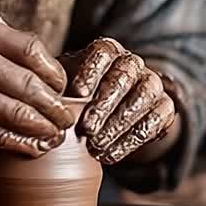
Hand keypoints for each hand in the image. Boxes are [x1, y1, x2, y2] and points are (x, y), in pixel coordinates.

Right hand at [0, 15, 72, 156]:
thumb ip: (10, 47)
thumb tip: (57, 76)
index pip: (32, 51)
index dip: (55, 73)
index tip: (62, 87)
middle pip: (29, 85)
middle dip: (55, 106)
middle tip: (66, 118)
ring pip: (17, 114)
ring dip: (43, 128)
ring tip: (55, 134)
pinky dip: (21, 143)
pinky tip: (34, 146)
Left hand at [63, 38, 176, 163]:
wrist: (111, 116)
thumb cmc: (78, 100)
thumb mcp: (64, 89)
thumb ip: (55, 90)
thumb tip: (40, 100)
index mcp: (108, 51)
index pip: (103, 52)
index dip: (91, 71)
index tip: (77, 93)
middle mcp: (133, 63)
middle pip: (123, 76)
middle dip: (105, 104)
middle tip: (86, 128)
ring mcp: (152, 83)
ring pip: (143, 96)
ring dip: (119, 123)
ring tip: (96, 147)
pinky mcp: (165, 107)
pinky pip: (155, 120)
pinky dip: (132, 140)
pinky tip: (110, 155)